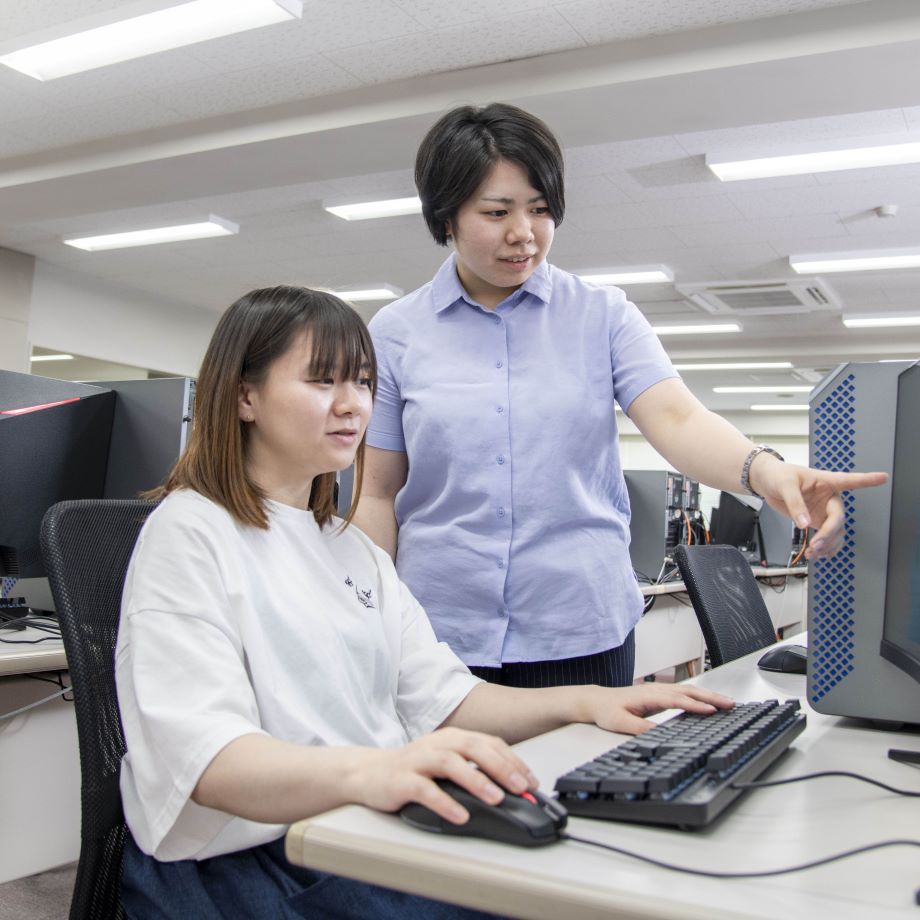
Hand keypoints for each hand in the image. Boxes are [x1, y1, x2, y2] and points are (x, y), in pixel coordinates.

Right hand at [349, 726, 537, 824]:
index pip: (489, 743)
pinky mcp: (401, 780)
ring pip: (450, 764)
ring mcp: (418, 760)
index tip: (532, 781)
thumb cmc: (414, 769)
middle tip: (521, 787)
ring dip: (476, 780)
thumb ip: (474, 770)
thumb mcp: (447, 763)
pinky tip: (460, 815)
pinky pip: (425, 790)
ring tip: (495, 798)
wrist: (369, 773)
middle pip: (473, 748)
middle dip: (501, 766)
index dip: (513, 760)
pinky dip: (444, 803)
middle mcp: (438, 743)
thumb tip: (510, 788)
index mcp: (453, 738)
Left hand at [582, 684, 734, 734]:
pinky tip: (708, 702)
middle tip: (731, 704)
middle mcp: (656, 690)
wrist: (596, 701)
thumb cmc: (607, 710)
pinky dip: (700, 697)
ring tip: (727, 703)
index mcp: (649, 695)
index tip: (713, 711)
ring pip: (689, 691)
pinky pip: (684, 693)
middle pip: (689, 692)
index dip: (696, 706)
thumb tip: (661, 735)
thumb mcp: (621, 723)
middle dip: (711, 698)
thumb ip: (641, 728)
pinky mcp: (659, 695)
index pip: (678, 700)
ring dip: (709, 696)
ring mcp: (659, 691)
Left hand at [749, 455, 886, 558]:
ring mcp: (823, 510)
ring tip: (813, 554)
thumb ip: (795, 504)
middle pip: (838, 518)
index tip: (883, 477)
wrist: (766, 482)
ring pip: (835, 531)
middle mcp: (829, 497)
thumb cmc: (777, 475)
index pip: (849, 480)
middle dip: (829, 534)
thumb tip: (805, 524)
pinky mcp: (816, 520)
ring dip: (827, 545)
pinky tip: (817, 554)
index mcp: (825, 481)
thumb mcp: (785, 485)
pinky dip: (824, 548)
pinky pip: (827, 536)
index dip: (867, 480)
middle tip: (816, 545)